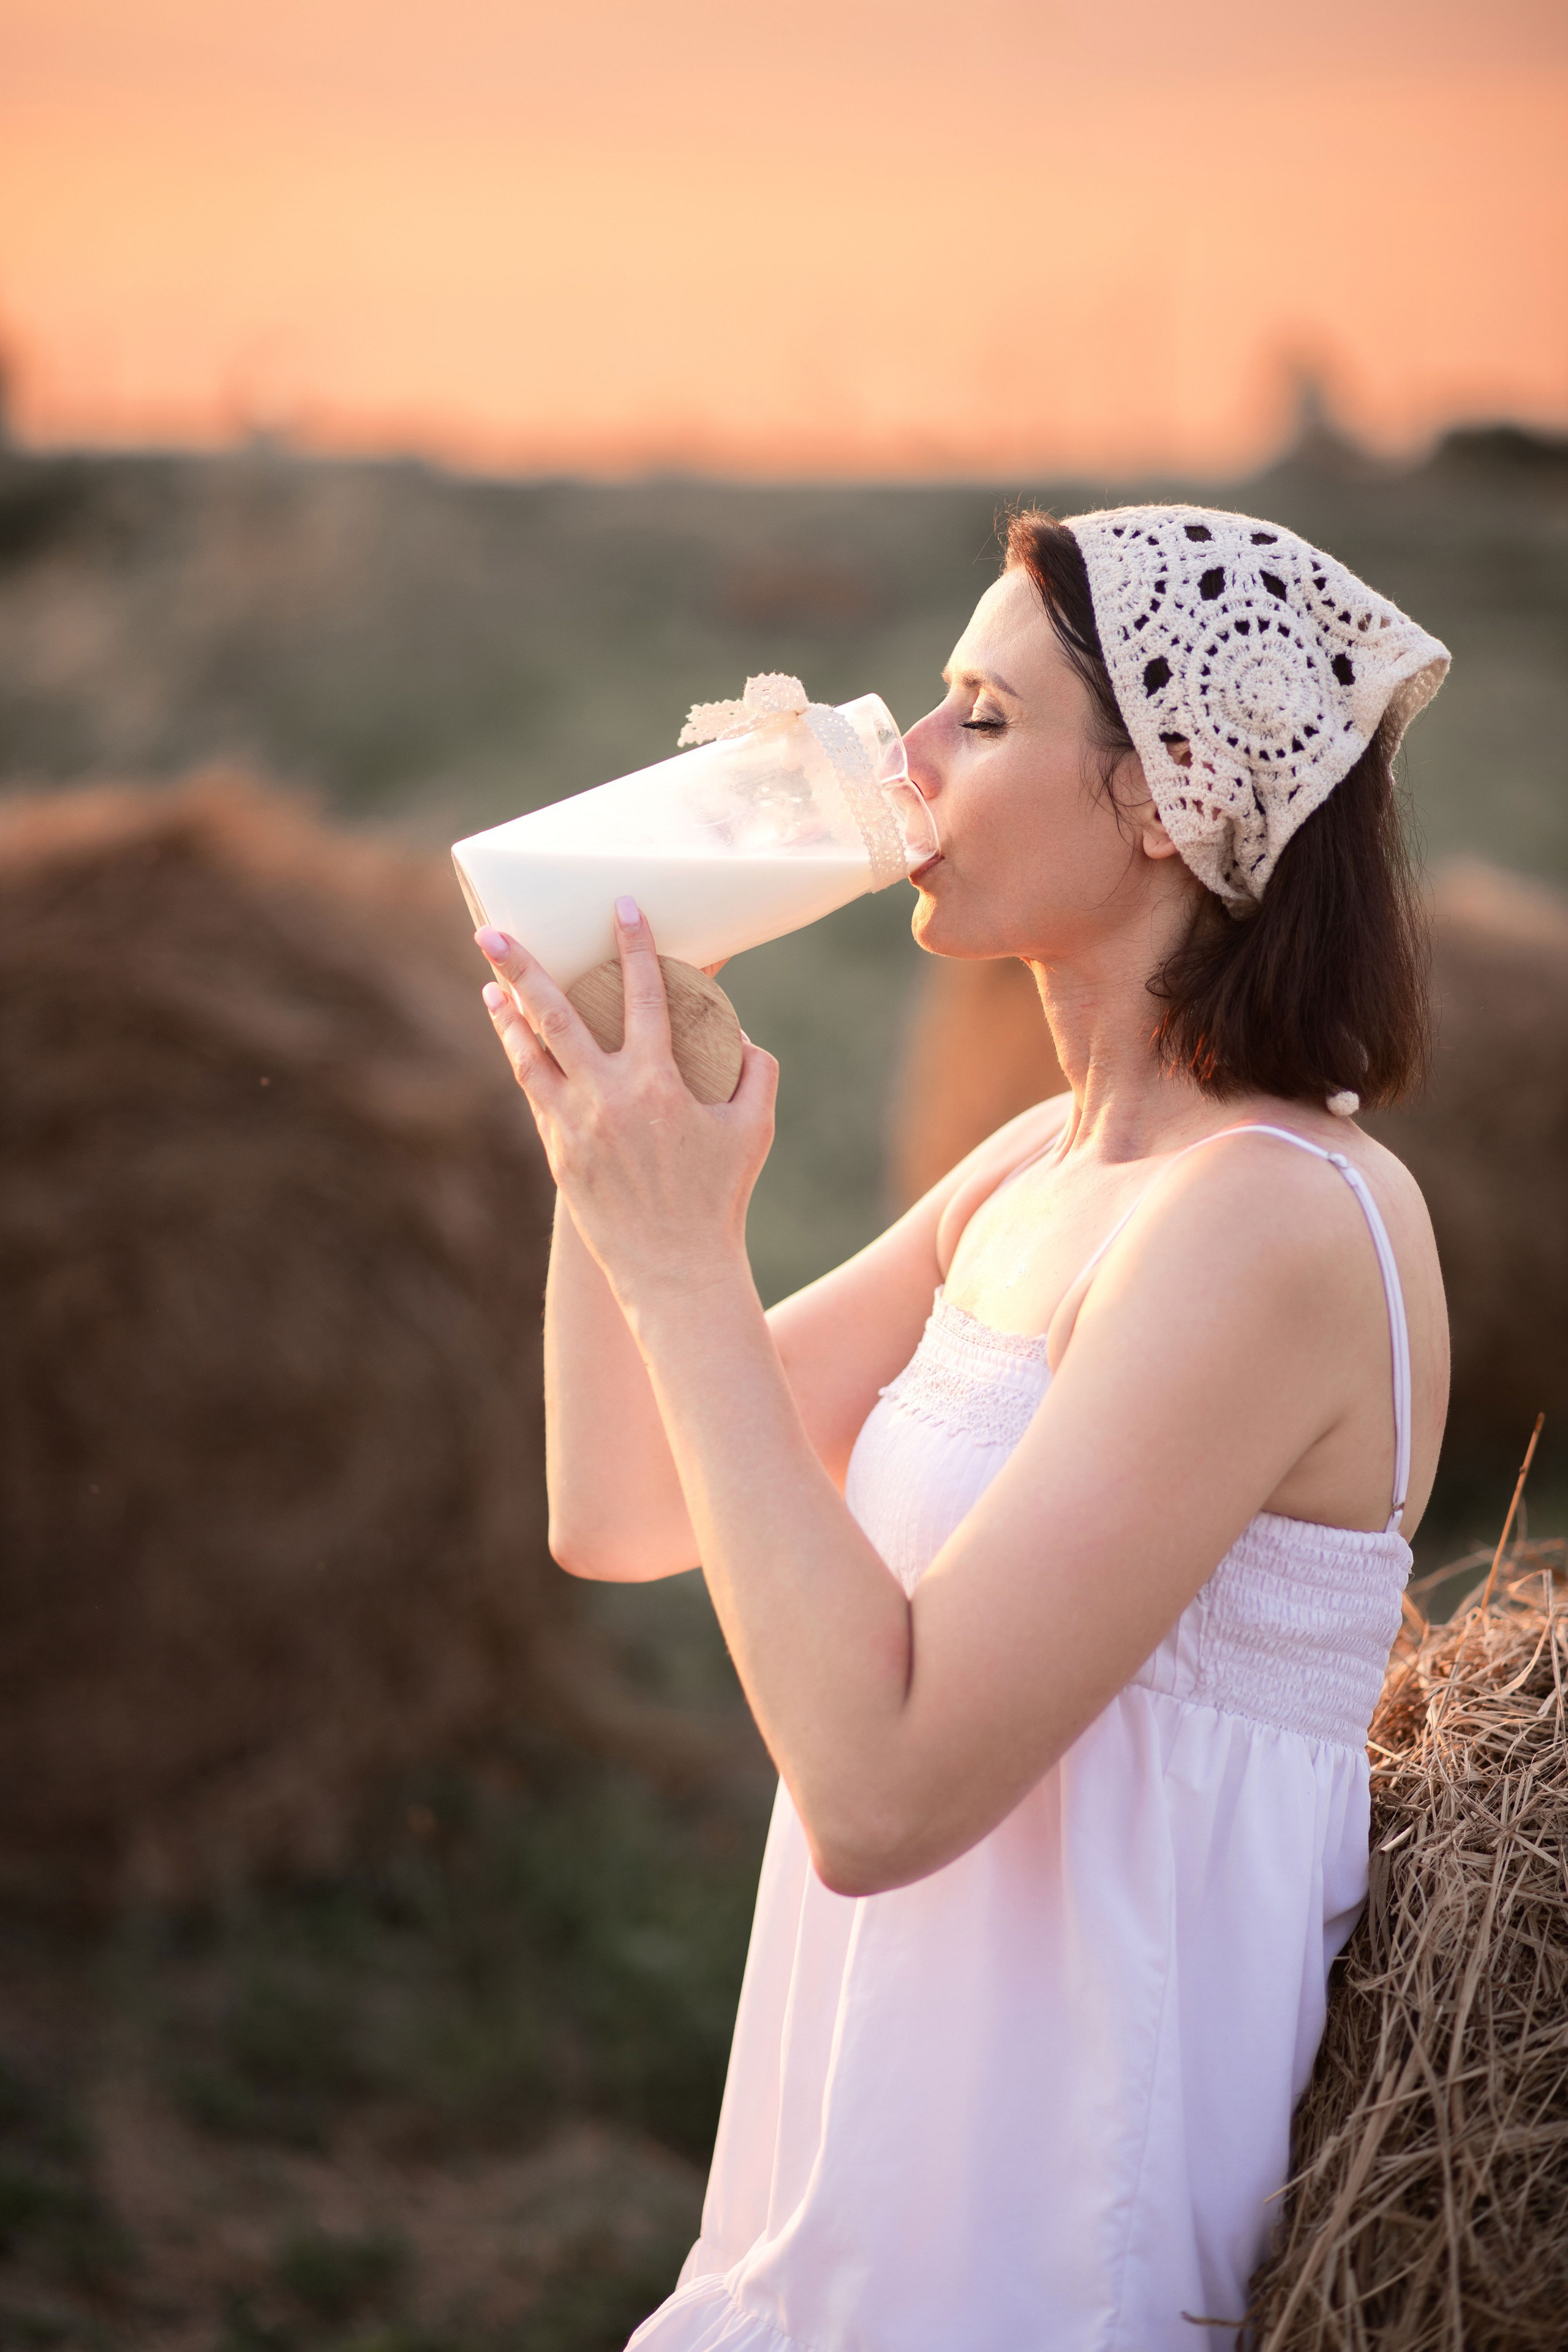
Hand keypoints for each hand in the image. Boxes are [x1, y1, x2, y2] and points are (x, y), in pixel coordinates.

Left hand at [476, 905, 776, 1310]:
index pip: (644, 995)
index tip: (622, 906)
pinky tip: (511, 1034)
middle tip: (491, 928)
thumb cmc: (720, 1196)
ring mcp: (575, 1124)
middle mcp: (609, 1096)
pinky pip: (534, 1091)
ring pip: (531, 1053)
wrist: (673, 1267)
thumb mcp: (755, 1129)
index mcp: (660, 1082)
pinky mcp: (557, 1151)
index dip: (634, 946)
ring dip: (508, 1012)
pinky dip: (520, 1057)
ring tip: (490, 979)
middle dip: (523, 967)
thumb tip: (738, 1034)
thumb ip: (757, 1071)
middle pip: (557, 1014)